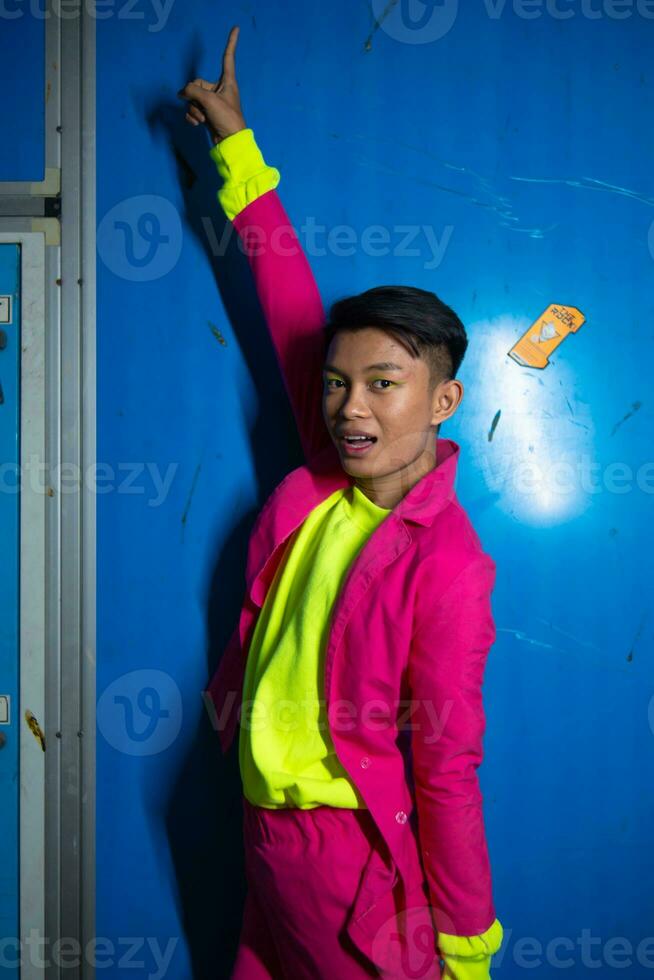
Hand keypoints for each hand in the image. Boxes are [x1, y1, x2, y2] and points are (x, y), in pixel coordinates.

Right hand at [177, 25, 245, 144]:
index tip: (236, 28)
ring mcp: (212, 102)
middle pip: (197, 83)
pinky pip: (192, 110)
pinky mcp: (207, 114)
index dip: (231, 43)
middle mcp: (220, 89)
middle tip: (202, 108)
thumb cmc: (227, 119)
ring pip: (193, 99)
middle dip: (194, 97)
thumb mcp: (209, 100)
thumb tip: (181, 93)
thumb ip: (192, 91)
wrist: (229, 143)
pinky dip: (193, 117)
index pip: (227, 57)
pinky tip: (199, 124)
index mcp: (228, 81)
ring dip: (194, 110)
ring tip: (204, 118)